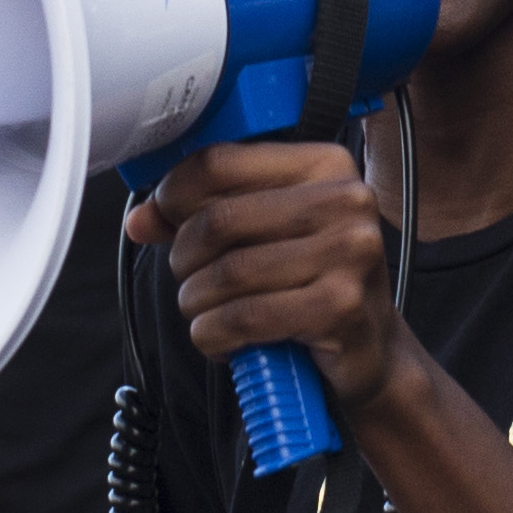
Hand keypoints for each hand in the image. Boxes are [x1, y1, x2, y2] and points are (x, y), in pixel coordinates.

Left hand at [129, 141, 399, 404]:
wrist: (370, 350)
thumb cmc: (311, 286)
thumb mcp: (265, 236)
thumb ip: (203, 217)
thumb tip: (142, 219)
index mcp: (324, 165)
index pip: (221, 162)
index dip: (174, 194)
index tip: (164, 219)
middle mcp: (345, 200)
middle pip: (218, 220)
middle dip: (184, 259)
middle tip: (190, 281)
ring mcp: (349, 253)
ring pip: (227, 274)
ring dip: (197, 304)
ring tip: (207, 315)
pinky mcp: (340, 306)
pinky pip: (244, 317)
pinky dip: (214, 335)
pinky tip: (222, 341)